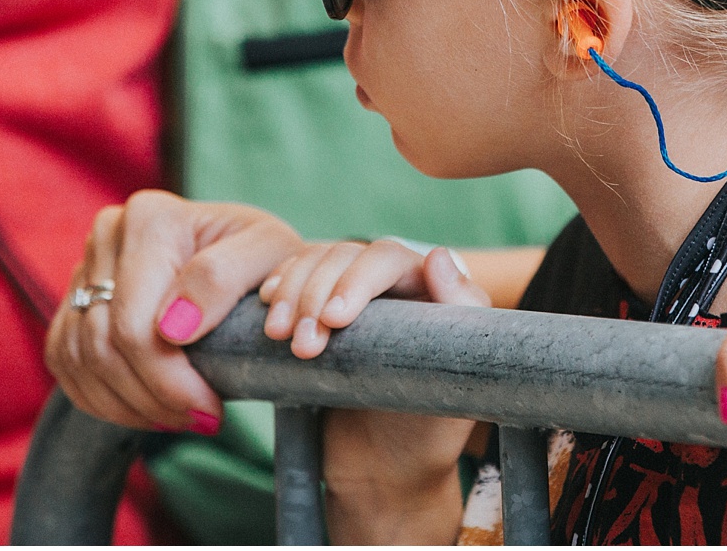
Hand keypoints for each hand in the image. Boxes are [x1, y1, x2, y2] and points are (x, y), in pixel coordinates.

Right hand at [46, 190, 302, 433]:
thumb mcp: (268, 253)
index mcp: (150, 217)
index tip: (210, 408)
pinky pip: (68, 366)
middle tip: (197, 419)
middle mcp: (108, 235)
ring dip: (129, 406)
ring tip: (178, 416)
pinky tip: (147, 407)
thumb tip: (172, 326)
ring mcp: (84, 268)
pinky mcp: (73, 303)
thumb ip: (224, 277)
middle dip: (152, 398)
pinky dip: (104, 400)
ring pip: (83, 362)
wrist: (240, 255)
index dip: (169, 381)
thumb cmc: (259, 256)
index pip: (135, 326)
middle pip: (105, 347)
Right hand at [261, 242, 488, 544]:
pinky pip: (295, 280)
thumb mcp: (456, 382)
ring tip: (277, 335)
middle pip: (344, 257)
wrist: (385, 470)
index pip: (387, 258)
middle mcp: (387, 280)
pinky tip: (267, 301)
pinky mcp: (318, 311)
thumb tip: (437, 256)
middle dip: (316, 295)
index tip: (334, 320)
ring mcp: (349, 292)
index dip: (356, 279)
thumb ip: (460, 317)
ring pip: (314, 263)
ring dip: (292, 293)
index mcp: (425, 285)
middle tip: (302, 347)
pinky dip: (279, 287)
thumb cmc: (430, 427)